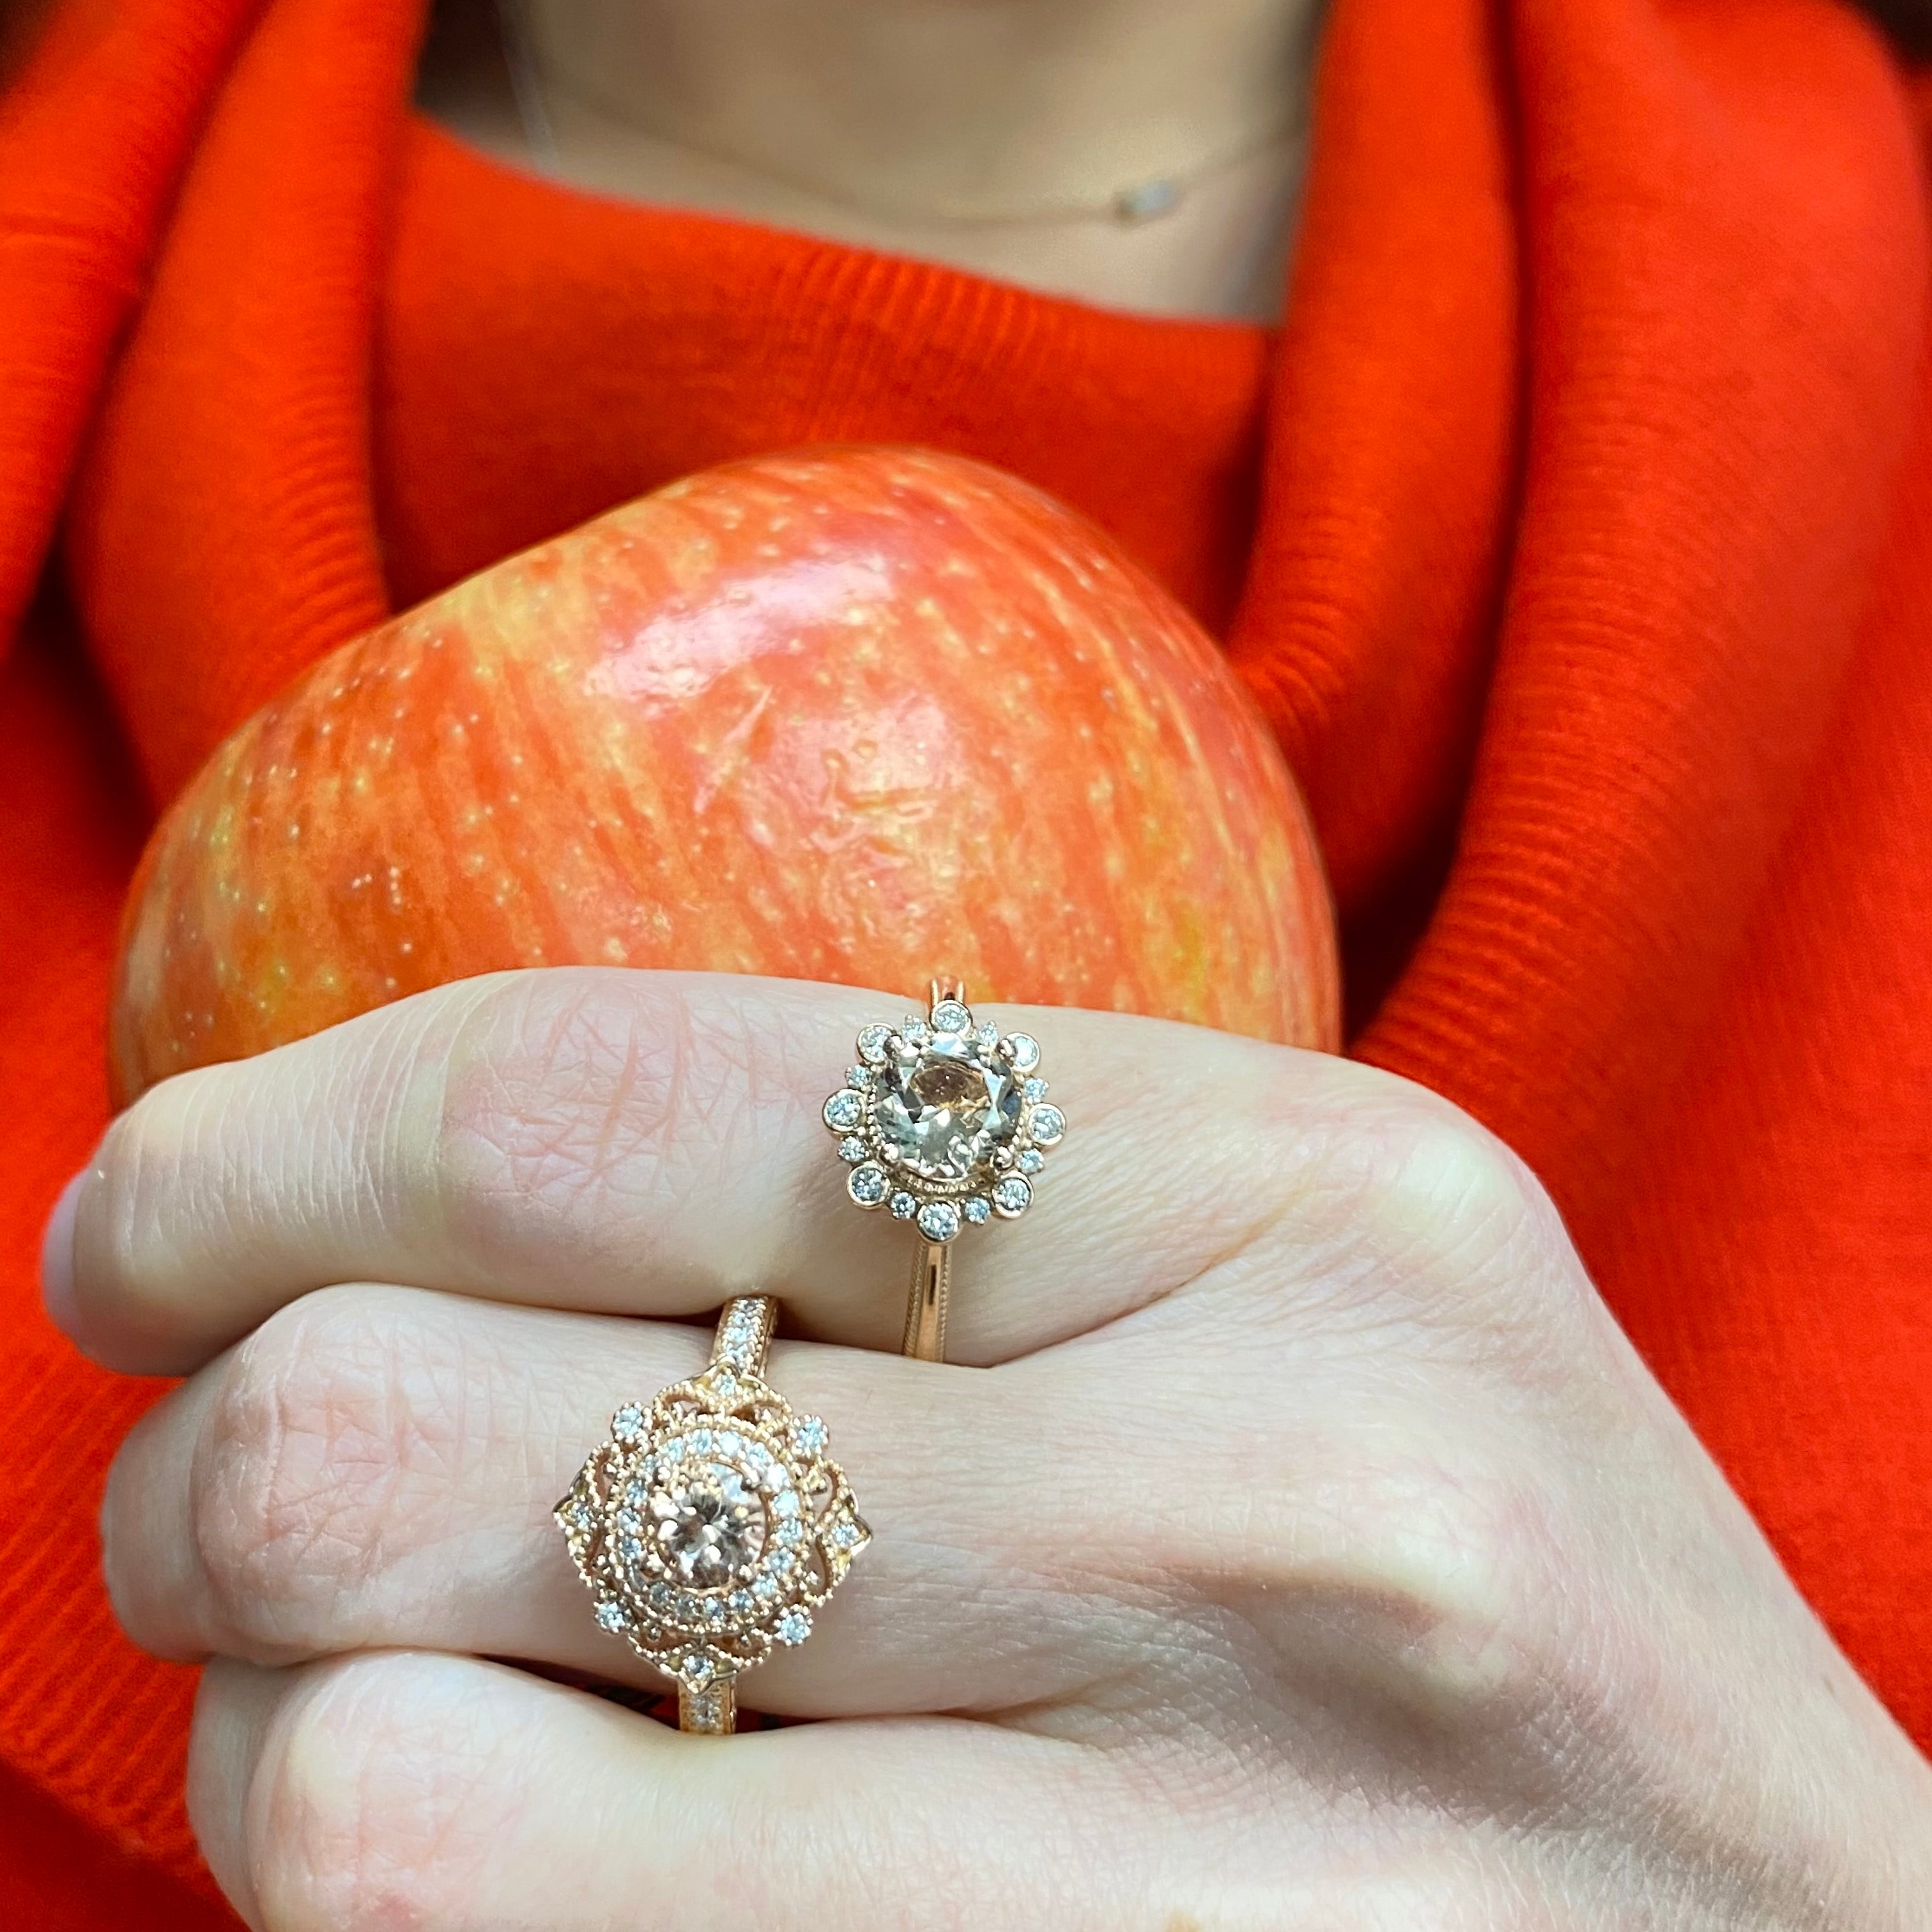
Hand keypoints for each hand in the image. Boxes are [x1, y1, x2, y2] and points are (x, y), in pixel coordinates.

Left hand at [51, 971, 1931, 1926]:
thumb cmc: (1475, 1597)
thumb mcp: (1261, 1291)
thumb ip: (907, 1232)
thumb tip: (387, 1205)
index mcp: (1304, 1192)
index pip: (606, 1094)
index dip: (283, 1139)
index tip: (145, 1215)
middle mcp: (1277, 1500)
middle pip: (426, 1431)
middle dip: (214, 1471)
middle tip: (225, 1504)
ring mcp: (1206, 1882)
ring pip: (384, 1802)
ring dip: (282, 1752)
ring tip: (372, 1725)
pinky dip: (415, 1929)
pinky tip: (522, 1877)